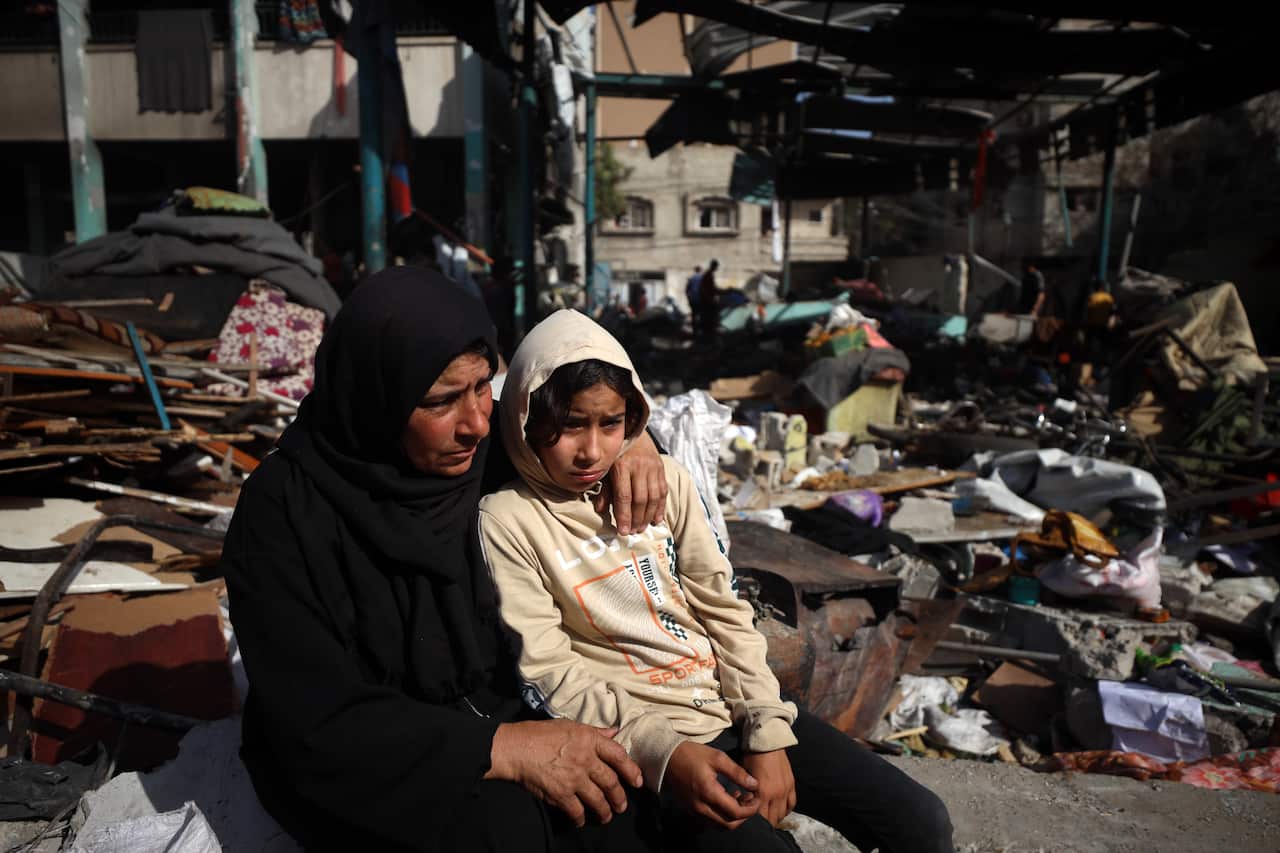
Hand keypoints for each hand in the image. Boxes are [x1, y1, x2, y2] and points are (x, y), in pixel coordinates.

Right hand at [485, 719, 642, 826]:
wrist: (515, 748)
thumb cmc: (539, 733)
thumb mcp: (569, 725)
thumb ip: (594, 732)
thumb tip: (613, 732)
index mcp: (589, 739)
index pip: (618, 755)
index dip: (631, 769)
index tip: (638, 781)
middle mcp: (585, 759)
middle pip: (611, 782)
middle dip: (619, 797)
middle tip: (622, 806)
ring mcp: (574, 778)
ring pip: (598, 800)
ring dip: (605, 811)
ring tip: (607, 816)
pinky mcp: (561, 794)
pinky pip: (577, 811)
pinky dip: (581, 818)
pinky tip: (581, 820)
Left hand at [596, 431, 666, 534]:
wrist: (633, 430)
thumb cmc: (615, 453)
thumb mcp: (605, 467)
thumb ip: (604, 488)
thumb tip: (600, 510)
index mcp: (622, 466)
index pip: (624, 496)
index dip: (624, 515)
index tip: (622, 531)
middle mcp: (639, 466)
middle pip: (640, 499)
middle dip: (636, 519)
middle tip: (633, 532)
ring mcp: (652, 467)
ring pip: (653, 497)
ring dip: (648, 516)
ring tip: (642, 528)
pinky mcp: (661, 467)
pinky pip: (663, 491)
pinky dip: (660, 507)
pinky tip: (657, 519)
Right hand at [662, 741, 759, 829]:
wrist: (666, 757)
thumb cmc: (692, 754)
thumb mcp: (717, 758)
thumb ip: (737, 773)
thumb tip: (754, 785)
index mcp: (709, 793)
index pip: (736, 812)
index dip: (751, 809)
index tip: (757, 797)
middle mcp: (701, 807)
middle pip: (729, 824)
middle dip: (744, 815)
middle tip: (751, 799)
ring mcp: (694, 810)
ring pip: (720, 824)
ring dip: (734, 816)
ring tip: (740, 797)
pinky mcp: (691, 809)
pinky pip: (711, 820)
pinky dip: (723, 814)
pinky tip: (727, 798)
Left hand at [742, 750, 795, 827]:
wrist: (768, 742)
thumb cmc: (752, 757)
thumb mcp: (744, 775)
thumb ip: (746, 792)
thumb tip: (745, 804)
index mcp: (763, 792)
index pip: (760, 817)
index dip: (754, 821)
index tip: (748, 819)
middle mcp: (777, 794)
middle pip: (772, 819)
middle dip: (764, 822)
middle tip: (757, 820)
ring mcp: (786, 790)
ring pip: (782, 814)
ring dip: (774, 817)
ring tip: (767, 816)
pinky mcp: (792, 785)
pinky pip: (791, 805)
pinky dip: (785, 810)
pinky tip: (778, 809)